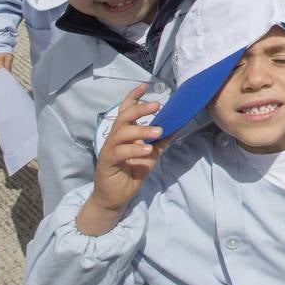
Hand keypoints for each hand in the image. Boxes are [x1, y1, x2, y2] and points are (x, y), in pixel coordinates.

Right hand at [79, 85, 163, 231]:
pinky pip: (119, 153)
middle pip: (123, 118)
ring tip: (159, 131)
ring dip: (141, 130)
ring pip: (122, 134)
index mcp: (124, 134)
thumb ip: (160, 142)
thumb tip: (177, 127)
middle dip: (140, 110)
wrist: (115, 197)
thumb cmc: (131, 173)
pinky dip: (134, 149)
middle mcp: (114, 139)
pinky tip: (147, 150)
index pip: (125, 111)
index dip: (133, 98)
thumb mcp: (150, 156)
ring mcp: (109, 150)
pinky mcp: (107, 163)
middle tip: (157, 106)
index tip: (144, 86)